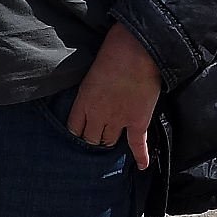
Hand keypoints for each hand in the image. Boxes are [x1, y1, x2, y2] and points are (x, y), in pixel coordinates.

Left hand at [68, 21, 160, 169]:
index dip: (77, 131)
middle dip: (92, 138)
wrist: (138, 49)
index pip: (74, 128)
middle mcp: (98, 115)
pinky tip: (141, 166)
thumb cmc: (113, 50)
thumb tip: (94, 92)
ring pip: (109, 141)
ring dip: (109, 141)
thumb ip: (90, 87)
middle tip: (96, 136)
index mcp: (83, 101)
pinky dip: (140, 156)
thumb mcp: (91, 70)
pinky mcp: (138, 121)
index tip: (80, 130)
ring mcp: (118, 120)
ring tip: (110, 141)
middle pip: (91, 139)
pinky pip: (138, 144)